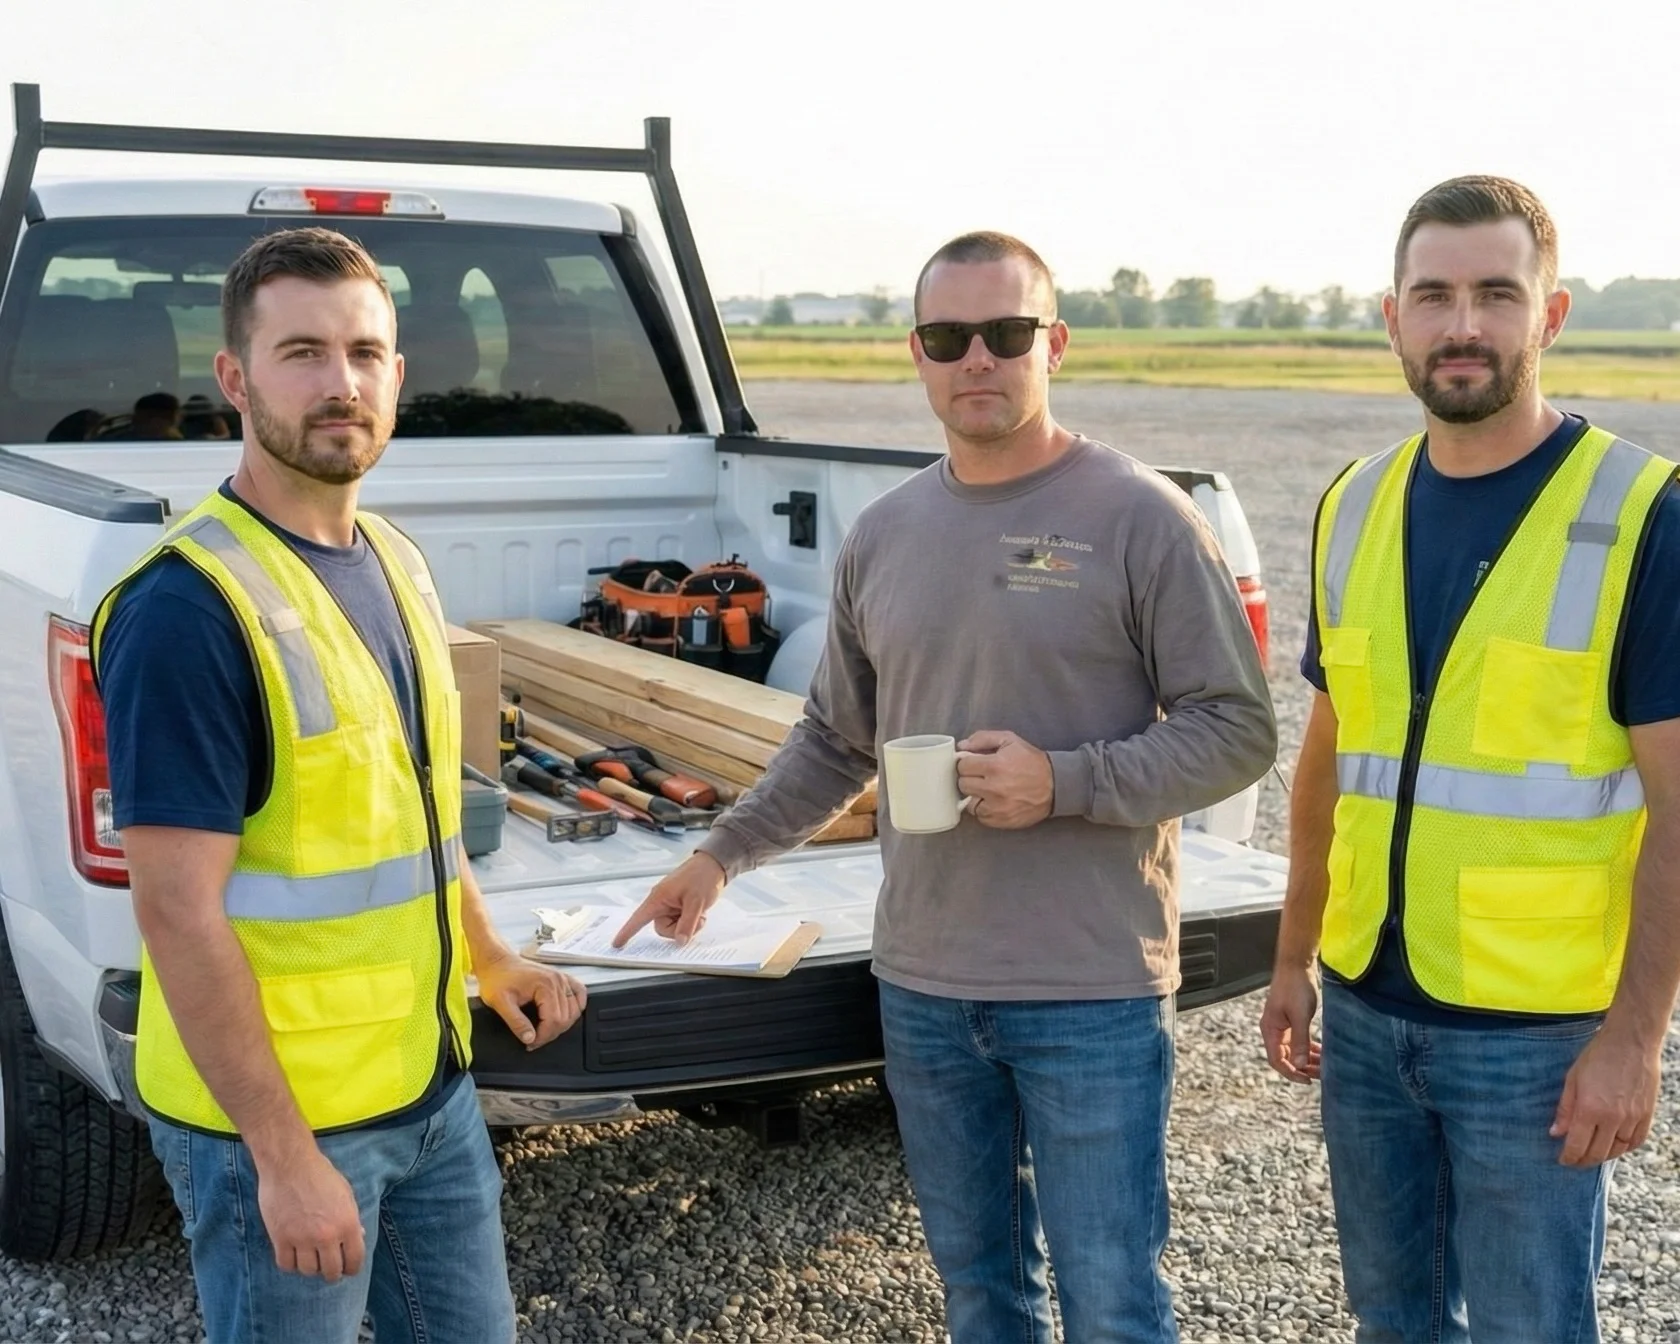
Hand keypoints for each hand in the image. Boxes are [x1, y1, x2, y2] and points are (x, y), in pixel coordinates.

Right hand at [254, 1143, 364, 1281]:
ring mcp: (302, 1239)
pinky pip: (286, 1265)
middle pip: (331, 1272)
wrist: (290, 1164)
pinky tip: (293, 1255)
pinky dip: (290, 1264)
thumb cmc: (320, 1175)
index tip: (347, 1269)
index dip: (352, 1268)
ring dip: (310, 1267)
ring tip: (310, 1257)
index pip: (354, 1261)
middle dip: (332, 1272)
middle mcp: (327, 1236)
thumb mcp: (345, 1194)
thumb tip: (359, 1237)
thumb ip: (352, 1218)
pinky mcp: (280, 1239)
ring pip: (308, 1271)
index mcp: (348, 1224)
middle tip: (328, 1267)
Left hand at [476, 950, 585, 1049]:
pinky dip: (576, 1006)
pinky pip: (579, 993)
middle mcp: (558, 980)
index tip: (530, 1044)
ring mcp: (562, 978)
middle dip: (550, 1034)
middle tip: (534, 1040)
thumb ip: (516, 1022)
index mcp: (545, 985)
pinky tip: (565, 1014)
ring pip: (575, 1009)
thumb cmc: (497, 978)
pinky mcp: (561, 978)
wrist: (497, 962)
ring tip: (545, 1031)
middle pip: (565, 1017)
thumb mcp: (500, 1003)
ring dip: (562, 1024)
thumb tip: (530, 1038)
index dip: (543, 1037)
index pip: (554, 1020)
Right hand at [614, 852, 726, 946]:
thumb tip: (679, 942)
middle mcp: (661, 902)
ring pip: (672, 928)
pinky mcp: (677, 907)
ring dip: (687, 926)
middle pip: (662, 929)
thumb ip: (687, 923)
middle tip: (698, 919)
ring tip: (700, 913)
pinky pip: (679, 923)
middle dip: (679, 930)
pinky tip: (700, 913)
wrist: (714, 864)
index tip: (616, 945)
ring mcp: (669, 905)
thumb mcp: (697, 902)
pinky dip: (689, 922)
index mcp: (659, 898)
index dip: (627, 932)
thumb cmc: (702, 877)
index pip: (638, 918)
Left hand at [956, 730, 1052, 828]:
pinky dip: (983, 808)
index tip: (975, 764)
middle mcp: (994, 788)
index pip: (962, 766)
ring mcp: (997, 807)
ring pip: (968, 801)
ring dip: (975, 795)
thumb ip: (983, 738)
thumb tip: (961, 745)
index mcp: (995, 765)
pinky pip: (979, 816)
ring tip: (989, 789)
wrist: (1055, 786)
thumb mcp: (1010, 740)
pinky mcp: (1000, 820)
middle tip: (982, 776)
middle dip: (970, 778)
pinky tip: (994, 801)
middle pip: (963, 784)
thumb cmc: (1032, 762)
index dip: (968, 763)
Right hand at [1260, 963, 1320, 1083]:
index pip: (1277, 1060)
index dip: (1291, 1073)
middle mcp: (1274, 1030)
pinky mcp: (1293, 1020)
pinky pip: (1300, 1041)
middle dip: (1302, 1068)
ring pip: (1294, 1050)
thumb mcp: (1300, 1016)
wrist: (1297, 965)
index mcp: (1270, 1030)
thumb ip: (1300, 1041)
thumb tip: (1300, 1066)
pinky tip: (1323, 1053)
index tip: (1308, 1080)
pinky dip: (1310, 1049)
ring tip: (1324, 1067)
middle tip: (1321, 1075)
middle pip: (1286, 1058)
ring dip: (1307, 1060)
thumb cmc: (1295, 987)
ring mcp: (1283, 1025)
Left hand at [1551, 1025, 1660, 1166]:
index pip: (1577, 1145)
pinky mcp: (1647, 1114)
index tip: (1563, 1160)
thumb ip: (1565, 1109)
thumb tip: (1555, 1133)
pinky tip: (1615, 1146)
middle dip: (1584, 1160)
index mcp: (1590, 1109)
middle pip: (1598, 1152)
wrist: (1631, 1042)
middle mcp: (1612, 1118)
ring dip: (1604, 1156)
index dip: (1569, 1157)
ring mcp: (1632, 1118)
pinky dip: (1624, 1148)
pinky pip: (1636, 1141)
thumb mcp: (1572, 1079)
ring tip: (1593, 1154)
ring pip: (1618, 1150)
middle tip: (1575, 1161)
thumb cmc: (1597, 1056)